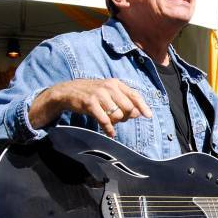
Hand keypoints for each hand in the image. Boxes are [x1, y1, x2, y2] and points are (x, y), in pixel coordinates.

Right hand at [29, 79, 152, 136]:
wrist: (68, 91)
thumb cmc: (92, 93)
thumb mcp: (108, 92)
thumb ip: (124, 99)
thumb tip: (138, 113)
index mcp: (116, 83)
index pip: (135, 95)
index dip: (143, 106)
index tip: (149, 116)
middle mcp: (109, 87)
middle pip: (128, 108)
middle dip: (126, 117)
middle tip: (119, 119)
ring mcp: (100, 95)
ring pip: (118, 115)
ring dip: (116, 122)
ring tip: (111, 122)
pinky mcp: (90, 103)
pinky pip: (105, 120)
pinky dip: (109, 129)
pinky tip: (110, 133)